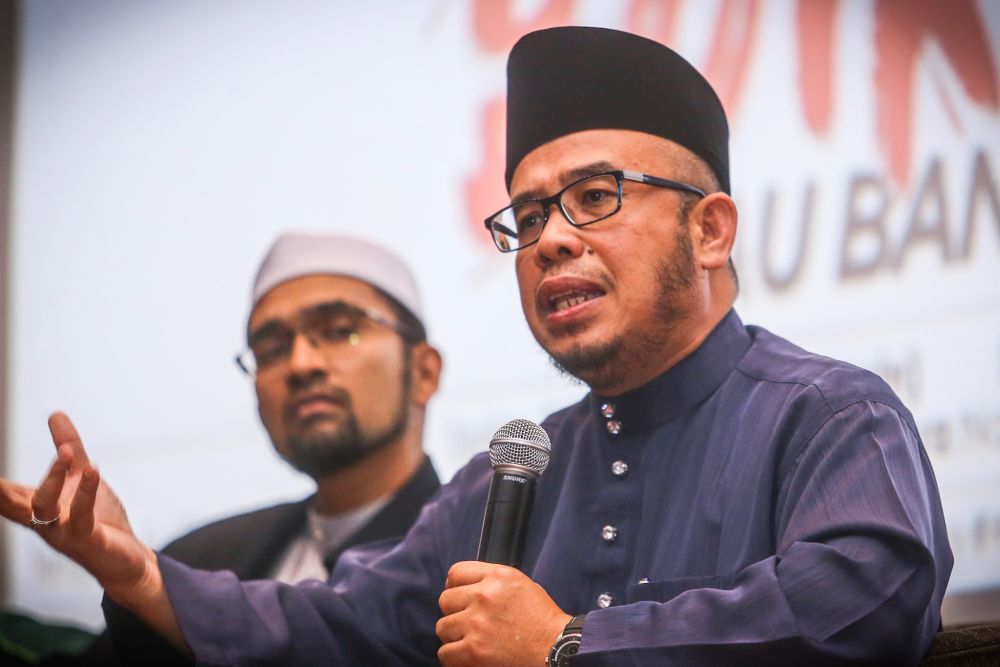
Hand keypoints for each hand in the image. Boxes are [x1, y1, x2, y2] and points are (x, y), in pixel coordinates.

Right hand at [0, 412, 186, 650]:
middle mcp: (42, 521)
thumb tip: (55, 414)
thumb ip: (68, 448)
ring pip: (44, 507)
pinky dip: (86, 493)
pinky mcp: (87, 539)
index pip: (3, 491)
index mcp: (36, 505)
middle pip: (10, 504)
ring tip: (65, 452)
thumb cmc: (98, 521)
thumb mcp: (82, 477)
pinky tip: (93, 470)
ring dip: (53, 478)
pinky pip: (81, 516)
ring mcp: (62, 532)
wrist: (124, 561)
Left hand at [436, 561, 569, 666]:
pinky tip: (469, 656)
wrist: (556, 649)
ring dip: (455, 636)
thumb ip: (492, 581)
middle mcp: (484, 596)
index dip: (455, 587)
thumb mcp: (521, 585)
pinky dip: (455, 658)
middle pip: (445, 600)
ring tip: (472, 641)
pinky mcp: (474, 651)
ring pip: (443, 627)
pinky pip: (446, 652)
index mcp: (498, 577)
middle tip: (469, 623)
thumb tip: (464, 586)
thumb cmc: (542, 620)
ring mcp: (477, 624)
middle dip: (455, 613)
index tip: (459, 598)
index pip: (456, 573)